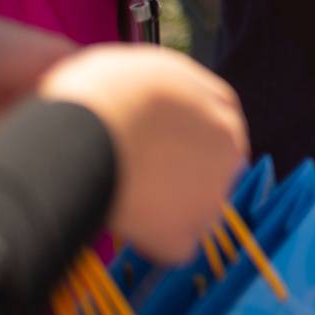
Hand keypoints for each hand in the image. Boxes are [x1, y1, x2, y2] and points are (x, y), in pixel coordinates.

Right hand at [38, 45, 247, 262]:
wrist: (85, 133)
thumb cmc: (102, 92)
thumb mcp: (144, 69)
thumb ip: (164, 91)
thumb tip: (152, 98)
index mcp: (220, 106)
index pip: (218, 125)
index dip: (187, 137)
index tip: (160, 147)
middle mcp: (229, 148)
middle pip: (214, 168)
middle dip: (185, 174)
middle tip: (141, 176)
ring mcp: (211, 194)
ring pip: (198, 209)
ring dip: (172, 209)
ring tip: (128, 199)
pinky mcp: (184, 234)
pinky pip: (174, 245)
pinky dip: (154, 241)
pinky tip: (128, 226)